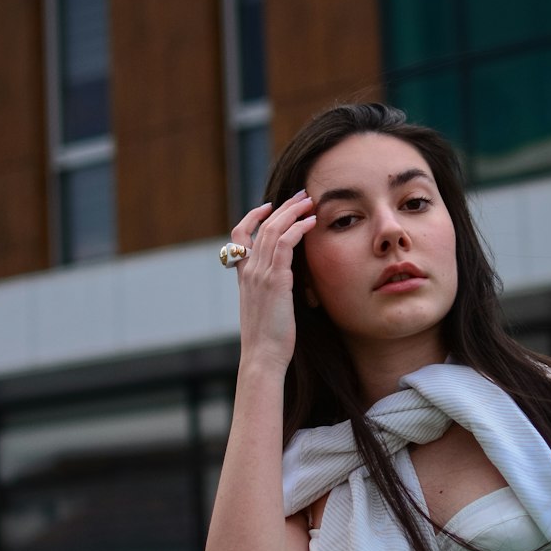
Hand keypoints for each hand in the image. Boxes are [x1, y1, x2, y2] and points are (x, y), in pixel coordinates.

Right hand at [231, 192, 316, 371]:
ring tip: (309, 201)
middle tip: (300, 195)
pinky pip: (285, 243)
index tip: (268, 205)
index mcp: (244, 276)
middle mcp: (249, 271)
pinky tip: (311, 222)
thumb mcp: (266, 308)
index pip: (239, 236)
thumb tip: (287, 284)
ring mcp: (259, 274)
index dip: (252, 217)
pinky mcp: (275, 279)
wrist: (262, 356)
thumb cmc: (269, 339)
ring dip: (293, 212)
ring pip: (273, 230)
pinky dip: (298, 228)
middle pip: (261, 226)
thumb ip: (271, 290)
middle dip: (282, 207)